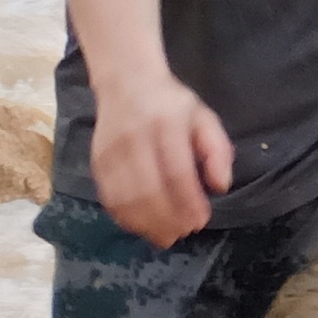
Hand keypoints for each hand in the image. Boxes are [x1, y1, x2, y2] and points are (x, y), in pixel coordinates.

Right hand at [92, 67, 231, 248]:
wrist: (126, 82)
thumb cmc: (172, 104)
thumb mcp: (204, 117)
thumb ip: (217, 151)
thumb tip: (220, 187)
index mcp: (166, 124)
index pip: (177, 172)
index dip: (188, 203)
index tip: (201, 221)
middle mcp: (134, 138)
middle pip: (147, 191)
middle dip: (167, 220)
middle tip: (183, 233)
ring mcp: (111, 151)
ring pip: (125, 199)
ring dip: (146, 225)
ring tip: (165, 236)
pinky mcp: (97, 162)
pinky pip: (109, 198)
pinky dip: (126, 218)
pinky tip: (142, 226)